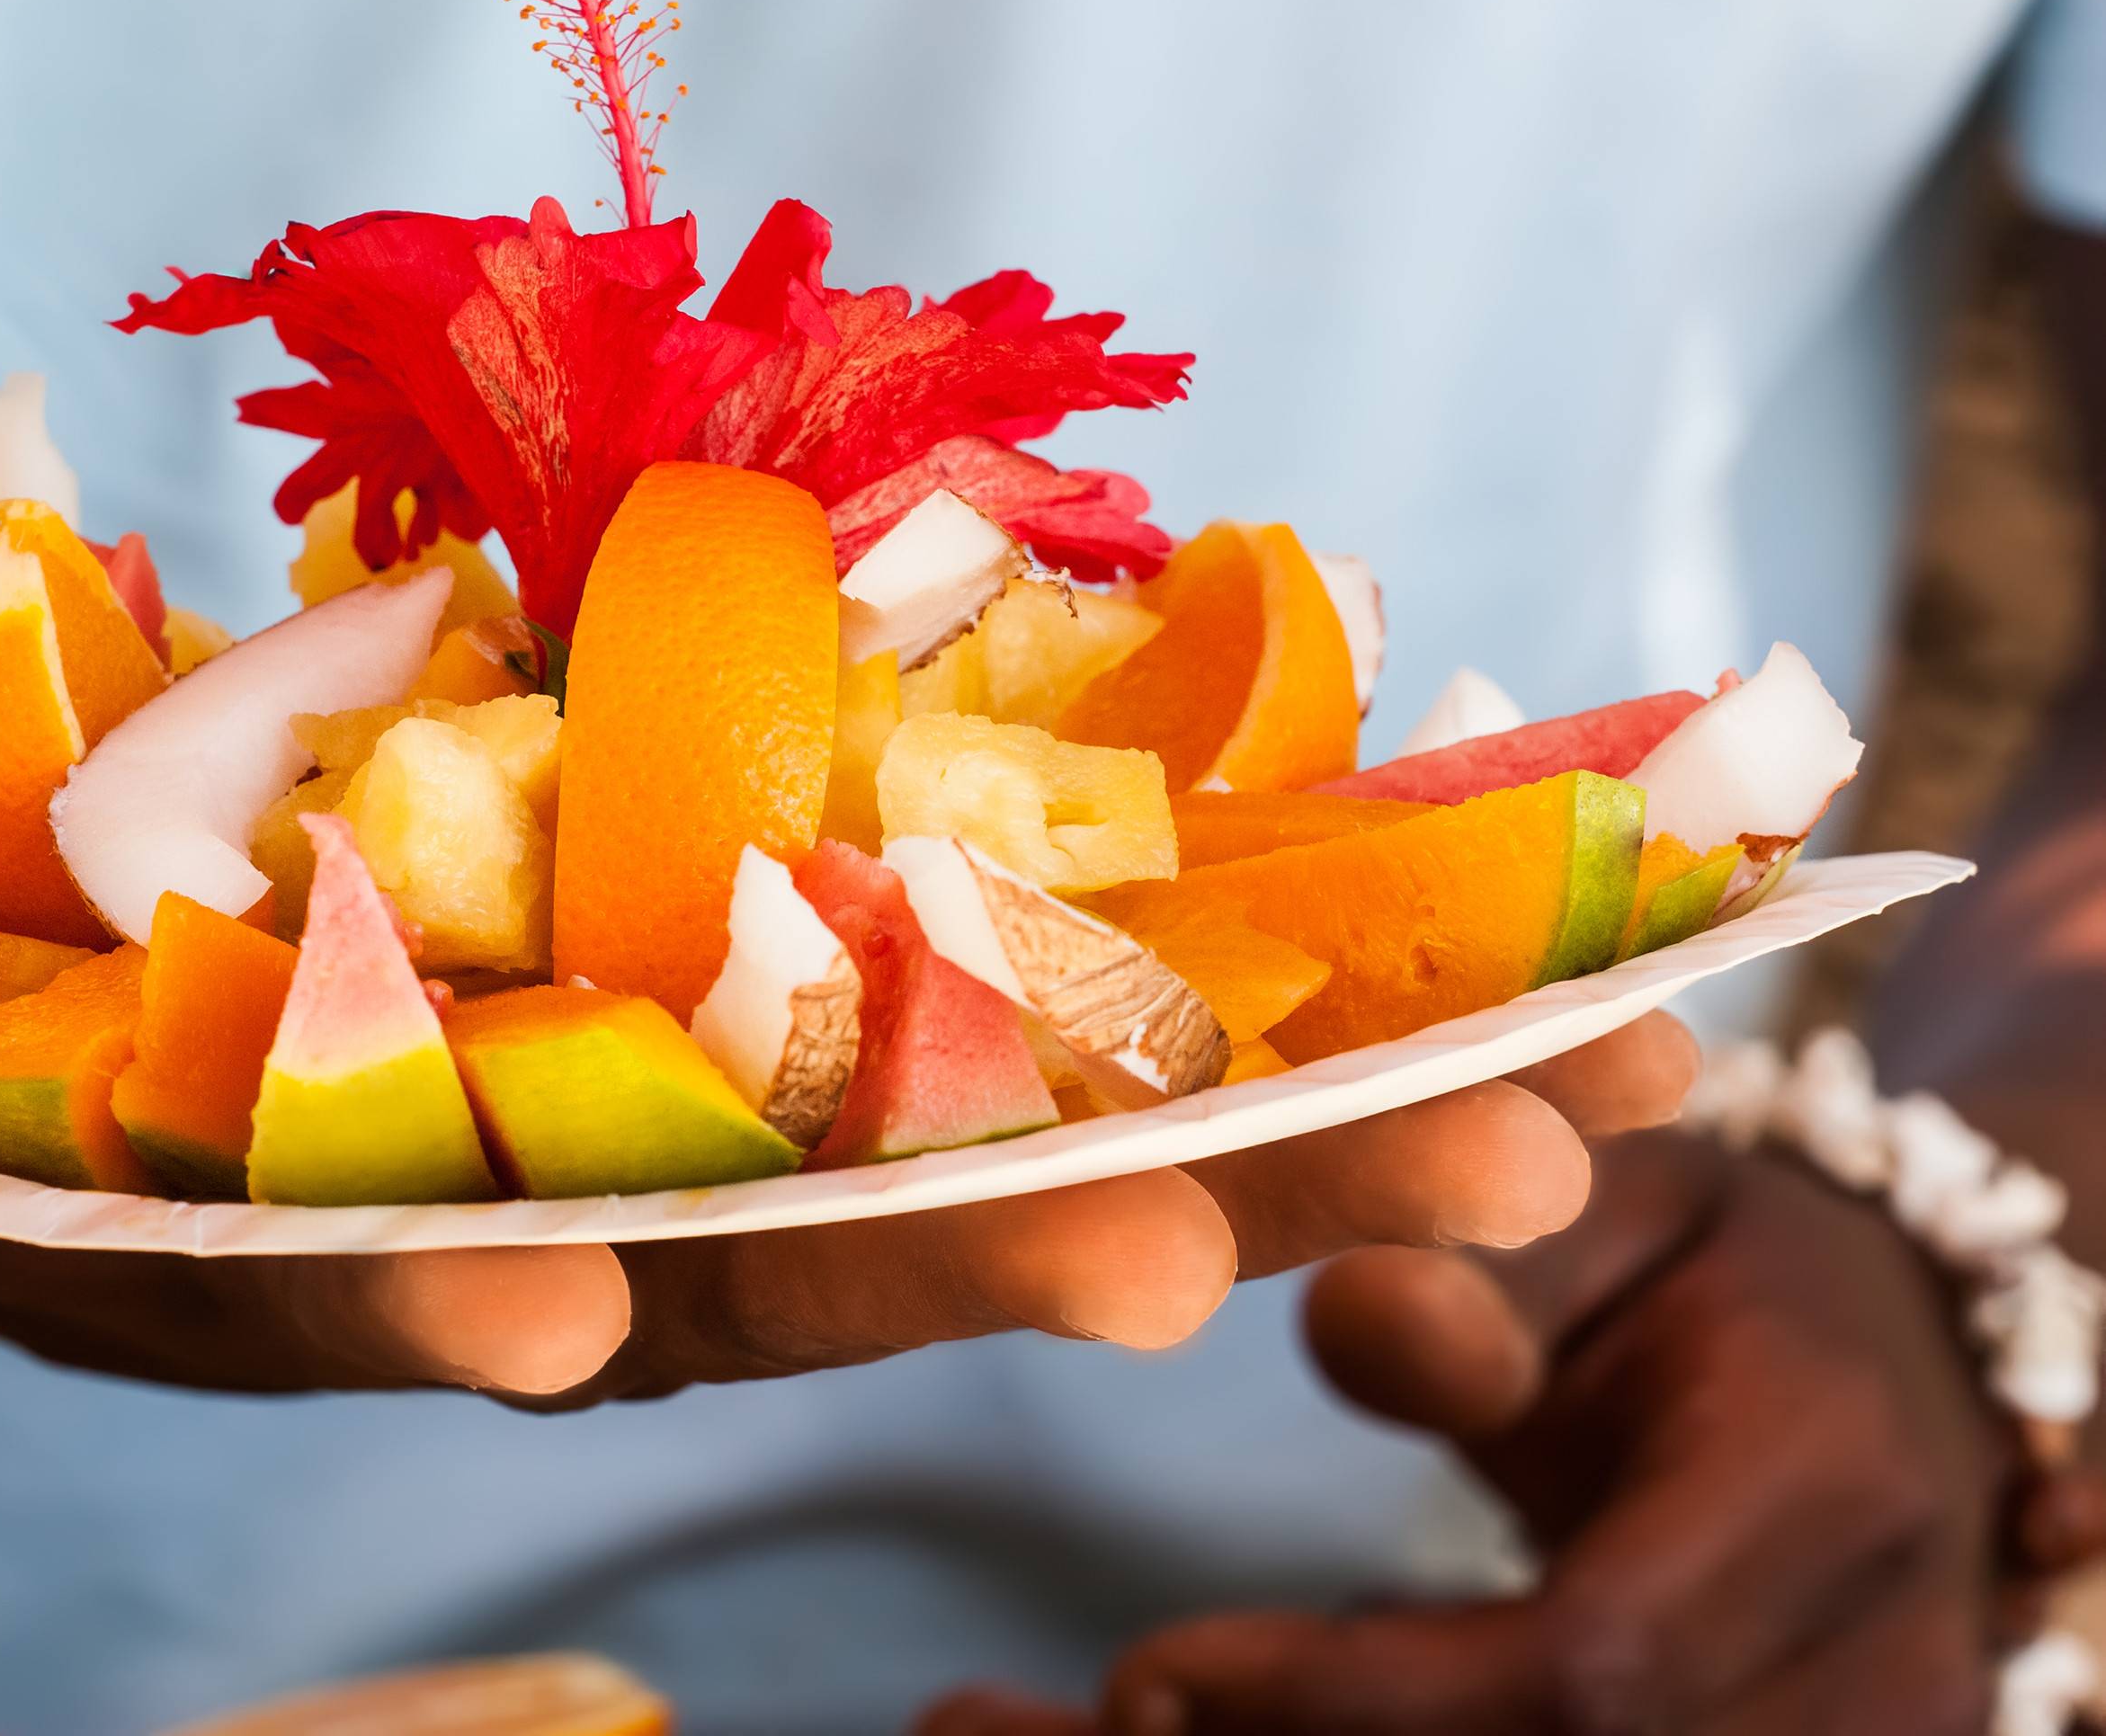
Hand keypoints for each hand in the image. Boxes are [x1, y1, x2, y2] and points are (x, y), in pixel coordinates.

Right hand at [0, 970, 1689, 1404]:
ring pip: (979, 1094)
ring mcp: (667, 1046)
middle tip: (1258, 1244)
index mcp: (255, 1217)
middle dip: (1001, 1237)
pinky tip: (1490, 931)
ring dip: (1255, 1106)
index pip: (353, 1273)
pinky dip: (1252, 910)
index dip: (440, 1284)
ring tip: (1550, 1125)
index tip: (562, 1306)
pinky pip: (1040, 901)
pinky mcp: (776, 882)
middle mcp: (495, 1171)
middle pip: (760, 1230)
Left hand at [1071, 1129, 2015, 1733]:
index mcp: (1816, 1503)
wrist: (1905, 1389)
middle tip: (985, 1731)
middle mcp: (1848, 1678)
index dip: (1355, 1695)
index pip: (1583, 1676)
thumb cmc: (1734, 1271)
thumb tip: (1365, 1306)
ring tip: (1002, 1731)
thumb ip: (1509, 1270)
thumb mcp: (1637, 1206)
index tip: (1142, 1677)